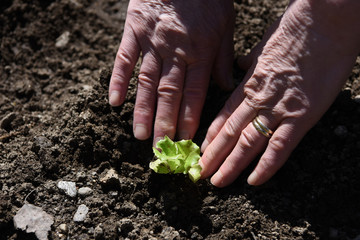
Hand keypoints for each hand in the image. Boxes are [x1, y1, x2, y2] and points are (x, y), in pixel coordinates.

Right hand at [109, 0, 234, 143]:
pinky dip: (118, 80)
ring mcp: (152, 42)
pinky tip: (114, 102)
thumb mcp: (226, 24)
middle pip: (169, 94)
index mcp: (200, 51)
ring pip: (147, 82)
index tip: (185, 141)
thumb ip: (224, 56)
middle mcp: (175, 52)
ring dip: (143, 110)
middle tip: (161, 149)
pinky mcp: (133, 31)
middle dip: (165, 123)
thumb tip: (225, 86)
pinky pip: (124, 59)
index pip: (194, 93)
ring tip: (140, 136)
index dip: (189, 119)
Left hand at [200, 0, 359, 186]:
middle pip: (230, 133)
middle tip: (200, 173)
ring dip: (231, 164)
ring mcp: (279, 109)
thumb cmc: (294, 30)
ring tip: (217, 182)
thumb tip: (239, 64)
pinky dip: (266, 166)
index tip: (200, 150)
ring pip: (248, 143)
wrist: (323, 22)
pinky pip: (280, 147)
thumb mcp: (262, 45)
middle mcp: (258, 99)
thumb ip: (248, 61)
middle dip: (213, 155)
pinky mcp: (302, 116)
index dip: (211, 135)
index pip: (224, 115)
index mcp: (249, 83)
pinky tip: (253, 181)